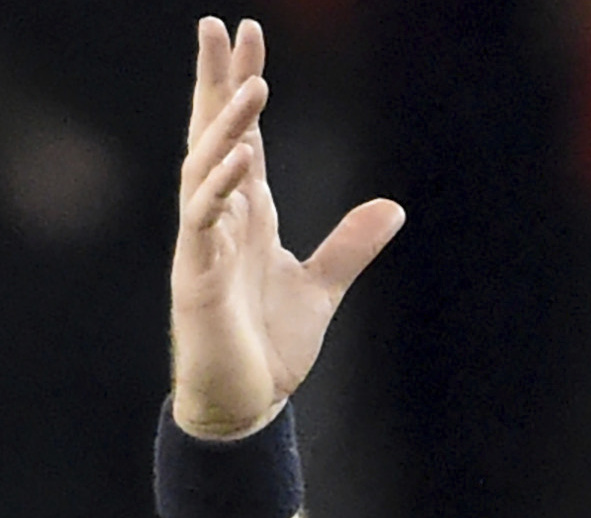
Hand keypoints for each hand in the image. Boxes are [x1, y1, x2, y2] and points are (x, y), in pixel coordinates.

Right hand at [171, 17, 403, 438]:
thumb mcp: (321, 287)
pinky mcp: (195, 277)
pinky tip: (242, 155)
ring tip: (252, 84)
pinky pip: (203, 220)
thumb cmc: (268, 349)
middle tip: (219, 25)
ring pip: (205, 168)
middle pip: (211, 135)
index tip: (248, 36)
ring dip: (228, 126)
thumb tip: (394, 208)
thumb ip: (350, 245)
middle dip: (215, 80)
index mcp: (243, 215)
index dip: (242, 86)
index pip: (241, 136)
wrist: (245, 406)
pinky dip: (222, 185)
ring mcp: (201, 245)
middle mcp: (216, 219)